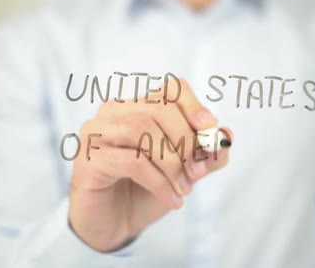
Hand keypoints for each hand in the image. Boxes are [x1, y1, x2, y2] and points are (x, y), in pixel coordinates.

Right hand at [68, 78, 231, 251]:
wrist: (114, 224)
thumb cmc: (145, 190)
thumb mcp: (184, 173)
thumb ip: (205, 155)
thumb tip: (226, 136)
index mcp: (138, 106)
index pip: (171, 89)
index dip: (194, 107)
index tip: (210, 131)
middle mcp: (113, 112)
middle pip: (159, 109)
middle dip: (186, 140)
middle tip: (198, 172)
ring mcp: (96, 133)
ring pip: (142, 129)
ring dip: (171, 162)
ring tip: (183, 188)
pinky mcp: (88, 158)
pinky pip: (131, 161)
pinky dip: (159, 181)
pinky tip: (171, 199)